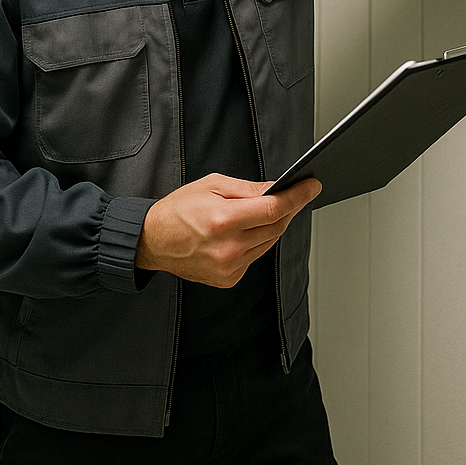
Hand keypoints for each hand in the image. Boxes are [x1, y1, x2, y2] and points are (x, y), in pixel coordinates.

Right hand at [135, 172, 320, 286]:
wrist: (153, 241)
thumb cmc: (178, 210)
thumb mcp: (212, 185)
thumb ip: (248, 189)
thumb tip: (277, 188)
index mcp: (224, 220)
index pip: (274, 208)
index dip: (298, 196)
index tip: (312, 186)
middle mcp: (229, 248)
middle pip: (276, 226)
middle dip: (287, 208)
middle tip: (290, 194)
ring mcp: (229, 267)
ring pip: (269, 242)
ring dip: (273, 225)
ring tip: (264, 211)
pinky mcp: (229, 279)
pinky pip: (256, 256)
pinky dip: (258, 242)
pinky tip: (246, 232)